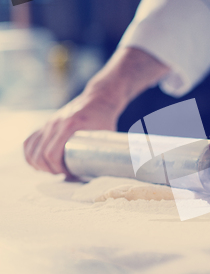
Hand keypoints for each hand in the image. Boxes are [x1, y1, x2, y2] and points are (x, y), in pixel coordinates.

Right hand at [24, 47, 169, 175]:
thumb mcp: (108, 134)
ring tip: (54, 171)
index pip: (51, 153)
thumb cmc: (105, 117)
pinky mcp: (46, 124)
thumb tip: (116, 174)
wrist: (99, 98)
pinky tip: (38, 163)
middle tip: (65, 176)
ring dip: (38, 164)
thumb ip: (110, 151)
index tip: (69, 175)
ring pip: (31, 149)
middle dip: (49, 170)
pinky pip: (30, 141)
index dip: (57, 169)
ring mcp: (48, 123)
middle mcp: (55, 123)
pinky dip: (30, 154)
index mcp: (70, 125)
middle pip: (39, 155)